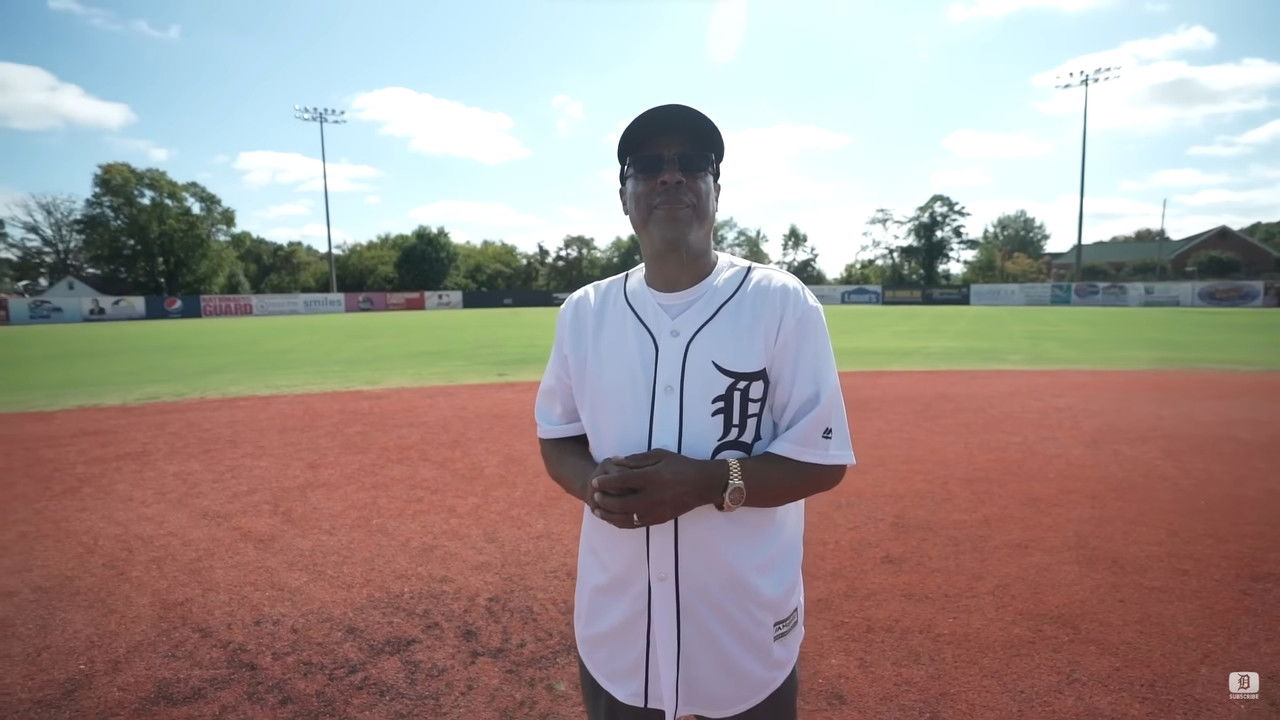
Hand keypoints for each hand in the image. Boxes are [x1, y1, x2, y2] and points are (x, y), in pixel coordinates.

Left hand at [589, 449, 716, 528]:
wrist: (702, 485)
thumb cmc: (680, 466)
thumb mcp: (659, 455)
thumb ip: (636, 459)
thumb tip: (614, 461)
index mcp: (653, 477)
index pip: (623, 481)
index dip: (606, 482)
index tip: (595, 481)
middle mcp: (654, 496)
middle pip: (622, 503)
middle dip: (605, 501)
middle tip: (595, 496)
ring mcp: (656, 511)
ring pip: (627, 518)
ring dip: (609, 515)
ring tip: (598, 510)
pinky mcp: (659, 520)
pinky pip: (636, 525)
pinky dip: (621, 522)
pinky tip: (613, 518)